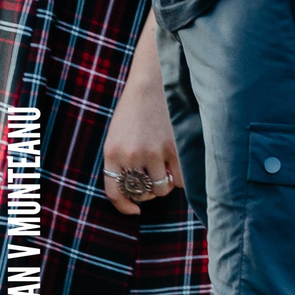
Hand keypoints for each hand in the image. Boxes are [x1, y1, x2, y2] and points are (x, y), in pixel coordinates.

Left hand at [99, 29, 183, 214]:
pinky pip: (181, 177)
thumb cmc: (135, 110)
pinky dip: (182, 177)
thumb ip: (123, 162)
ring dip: (166, 185)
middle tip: (154, 183)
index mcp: (112, 154)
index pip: (116, 193)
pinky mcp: (175, 146)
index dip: (125, 207)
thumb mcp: (118, 137)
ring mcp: (154, 152)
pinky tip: (180, 167)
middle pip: (142, 193)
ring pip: (162, 188)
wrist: (153, 82)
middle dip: (148, 193)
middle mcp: (131, 156)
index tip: (134, 211)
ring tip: (168, 173)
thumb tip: (137, 191)